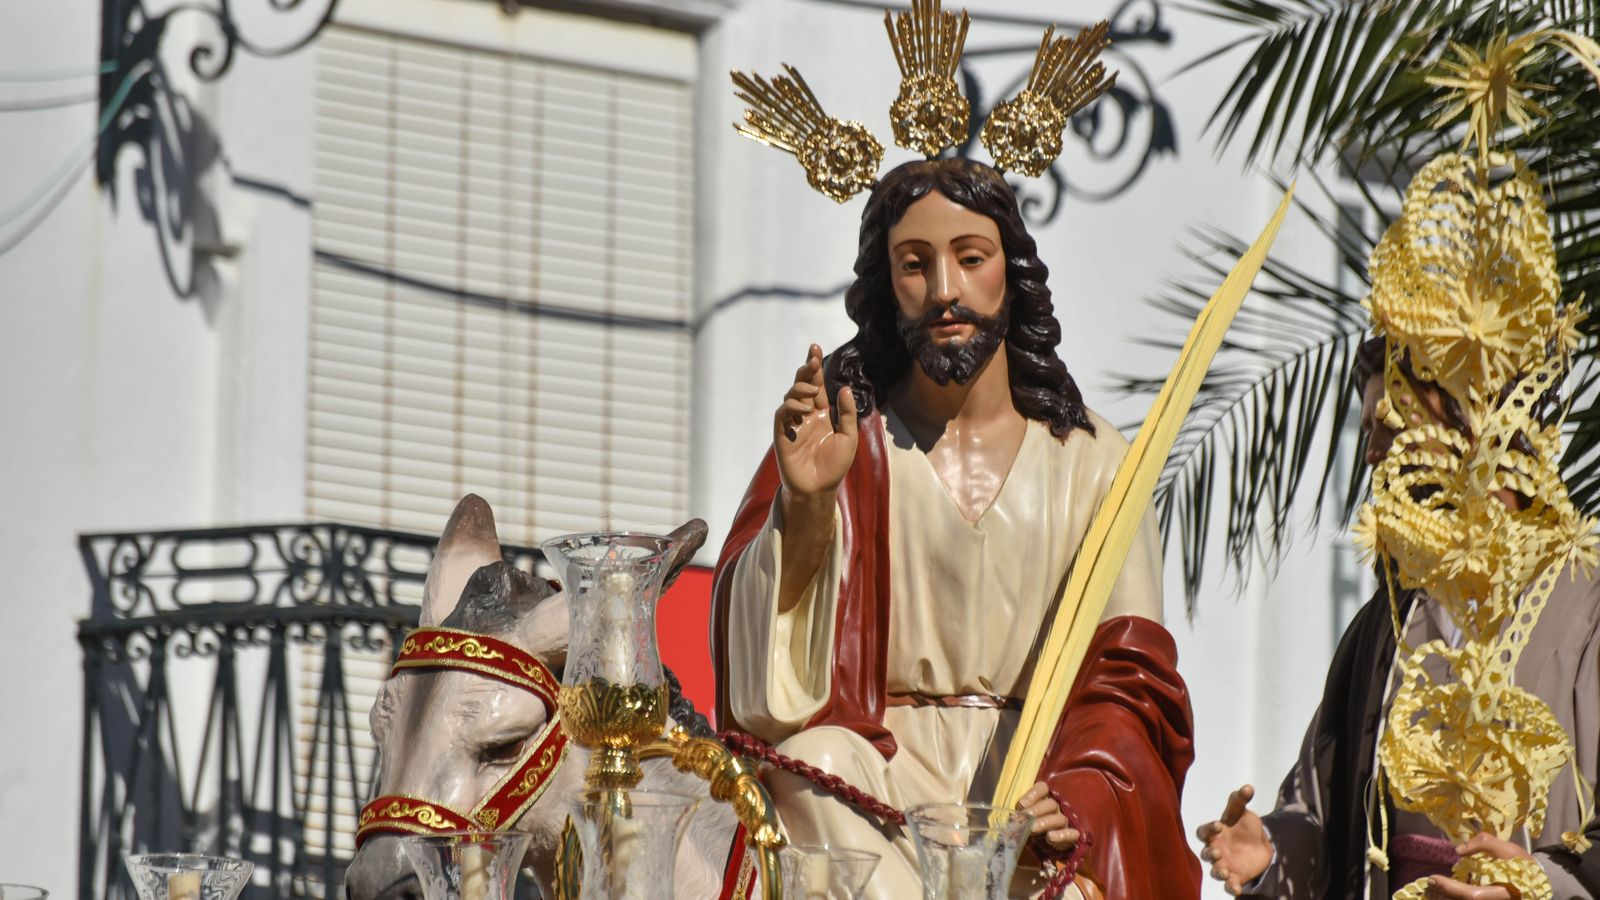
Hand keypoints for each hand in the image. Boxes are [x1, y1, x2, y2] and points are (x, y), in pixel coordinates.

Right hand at [773, 344, 857, 501]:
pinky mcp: (782, 434)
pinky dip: (791, 406)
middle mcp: (806, 415)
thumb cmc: (835, 466)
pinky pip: (782, 413)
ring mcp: (793, 424)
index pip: (817, 385)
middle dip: (806, 369)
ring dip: (801, 388)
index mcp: (821, 414)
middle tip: (813, 358)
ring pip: (791, 395)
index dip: (815, 367)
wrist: (819, 488)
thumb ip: (847, 413)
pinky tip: (804, 410)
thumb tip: (844, 388)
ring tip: (813, 392)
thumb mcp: (849, 437)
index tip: (815, 348)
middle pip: (802, 385)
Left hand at [1018, 782, 1079, 851]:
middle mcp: (1056, 809)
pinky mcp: (1072, 838)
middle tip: (1025, 817)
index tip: (1021, 805)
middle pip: (1051, 804)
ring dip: (1045, 823)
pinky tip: (1050, 837)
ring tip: (1032, 829)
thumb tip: (1014, 818)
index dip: (1033, 794)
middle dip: (1037, 810)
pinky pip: (1072, 834)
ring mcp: (1065, 823)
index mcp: (1043, 801)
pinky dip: (1062, 836)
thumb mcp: (1023, 821)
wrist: (1043, 849)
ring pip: (1060, 819)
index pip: (1043, 788)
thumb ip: (1020, 817)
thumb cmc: (1031, 831)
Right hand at [1195, 785, 1271, 894]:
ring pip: (1214, 871)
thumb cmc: (1244, 826)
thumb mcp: (1242, 812)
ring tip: (1223, 871)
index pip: (1204, 831)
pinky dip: (1231, 887)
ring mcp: (1224, 864)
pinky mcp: (1234, 877)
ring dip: (1217, 872)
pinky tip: (1236, 889)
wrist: (1261, 845)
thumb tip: (1248, 787)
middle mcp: (1215, 849)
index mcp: (1215, 833)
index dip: (1209, 829)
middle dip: (1209, 853)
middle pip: (1205, 853)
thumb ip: (1241, 800)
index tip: (1219, 826)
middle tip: (1216, 852)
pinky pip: (1229, 884)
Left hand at [1425, 833, 1532, 899]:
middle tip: (1427, 885)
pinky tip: (1441, 893)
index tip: (1433, 878)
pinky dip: (1454, 897)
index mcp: (1502, 893)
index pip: (1472, 895)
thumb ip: (1484, 843)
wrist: (1542, 882)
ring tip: (1430, 891)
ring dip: (1445, 898)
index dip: (1450, 888)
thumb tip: (1459, 850)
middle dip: (1443, 895)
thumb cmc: (1524, 866)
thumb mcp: (1508, 849)